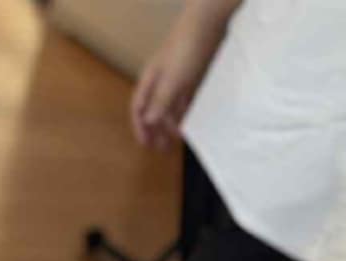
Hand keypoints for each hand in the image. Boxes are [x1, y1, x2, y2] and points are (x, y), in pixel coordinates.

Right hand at [130, 9, 225, 149]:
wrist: (207, 27)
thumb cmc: (185, 52)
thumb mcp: (172, 80)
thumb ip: (160, 101)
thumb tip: (147, 122)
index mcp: (150, 79)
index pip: (139, 107)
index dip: (140, 126)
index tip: (146, 145)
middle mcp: (160, 80)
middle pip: (153, 108)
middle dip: (154, 129)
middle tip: (160, 149)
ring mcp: (176, 79)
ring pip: (169, 106)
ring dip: (169, 123)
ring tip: (174, 141)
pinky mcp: (191, 78)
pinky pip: (184, 101)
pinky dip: (184, 113)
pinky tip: (189, 125)